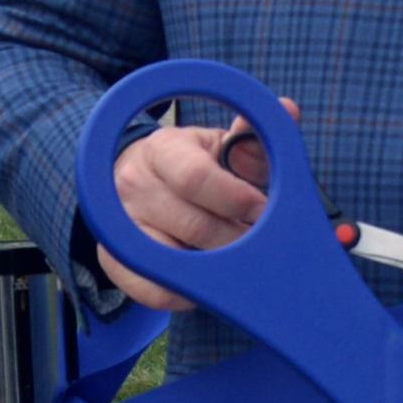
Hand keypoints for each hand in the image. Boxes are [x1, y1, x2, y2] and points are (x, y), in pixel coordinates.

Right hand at [101, 106, 277, 307]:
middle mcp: (133, 184)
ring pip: (177, 261)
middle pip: (194, 225)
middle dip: (237, 238)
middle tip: (257, 240)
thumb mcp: (219, 147)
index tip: (262, 210)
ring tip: (234, 257)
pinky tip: (207, 278)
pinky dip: (188, 292)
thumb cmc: (191, 166)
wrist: (137, 182)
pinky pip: (155, 291)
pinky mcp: (115, 261)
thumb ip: (254, 139)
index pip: (196, 178)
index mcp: (163, 150)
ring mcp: (120, 225)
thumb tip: (287, 109)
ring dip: (216, 266)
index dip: (236, 199)